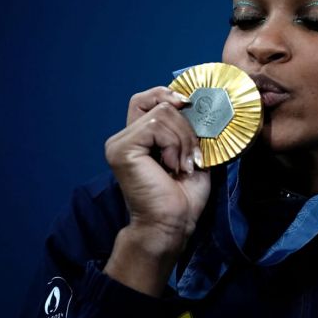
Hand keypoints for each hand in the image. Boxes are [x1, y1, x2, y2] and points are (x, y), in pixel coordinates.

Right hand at [103, 87, 211, 295]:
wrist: (173, 224)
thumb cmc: (183, 196)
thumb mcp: (191, 153)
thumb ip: (188, 128)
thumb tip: (198, 102)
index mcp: (138, 137)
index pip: (147, 98)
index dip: (168, 94)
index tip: (189, 105)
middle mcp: (124, 137)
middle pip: (160, 102)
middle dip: (186, 126)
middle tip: (191, 157)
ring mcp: (119, 143)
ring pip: (163, 113)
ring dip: (183, 139)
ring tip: (183, 165)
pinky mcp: (121, 149)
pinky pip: (156, 125)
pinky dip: (174, 144)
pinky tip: (173, 167)